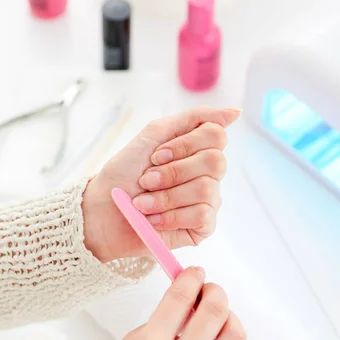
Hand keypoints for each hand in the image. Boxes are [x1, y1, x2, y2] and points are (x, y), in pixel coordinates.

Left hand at [82, 107, 238, 261]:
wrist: (104, 212)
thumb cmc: (124, 174)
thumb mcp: (154, 135)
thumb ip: (193, 118)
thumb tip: (235, 112)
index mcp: (197, 150)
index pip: (216, 135)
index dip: (185, 145)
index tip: (156, 156)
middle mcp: (207, 174)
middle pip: (215, 162)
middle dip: (173, 172)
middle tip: (146, 180)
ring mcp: (208, 201)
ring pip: (206, 190)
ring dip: (166, 197)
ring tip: (143, 203)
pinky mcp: (203, 227)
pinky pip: (202, 215)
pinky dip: (171, 216)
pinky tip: (154, 220)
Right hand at [94, 267, 253, 339]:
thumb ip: (162, 320)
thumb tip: (192, 297)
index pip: (180, 296)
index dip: (191, 277)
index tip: (195, 274)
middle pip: (214, 310)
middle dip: (215, 291)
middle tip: (210, 292)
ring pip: (235, 336)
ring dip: (231, 318)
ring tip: (221, 320)